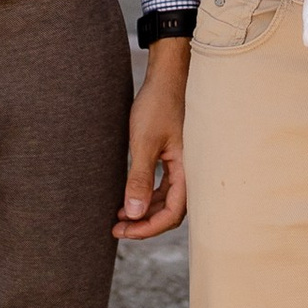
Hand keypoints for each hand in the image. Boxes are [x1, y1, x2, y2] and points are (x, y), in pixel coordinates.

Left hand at [116, 37, 188, 238]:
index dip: (148, 227)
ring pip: (168, 200)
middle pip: (172, 211)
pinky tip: (131, 198)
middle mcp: (191, 171)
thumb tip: (133, 213)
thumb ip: (139, 179)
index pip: (172, 214)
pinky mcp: (177, 158)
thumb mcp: (144, 143)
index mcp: (189, 170)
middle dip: (145, 223)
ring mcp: (185, 165)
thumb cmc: (158, 105)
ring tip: (120, 216)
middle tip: (116, 228)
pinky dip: (149, 196)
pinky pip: (166, 187)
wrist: (167, 77)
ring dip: (146, 211)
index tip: (123, 230)